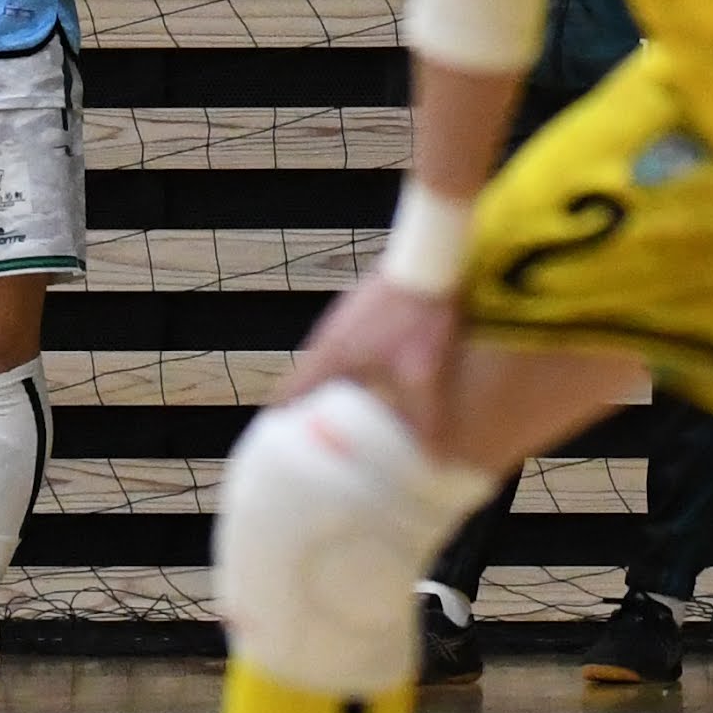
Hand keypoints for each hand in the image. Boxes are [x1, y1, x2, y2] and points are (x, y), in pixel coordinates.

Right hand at [278, 274, 459, 446]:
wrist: (431, 253)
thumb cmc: (420, 312)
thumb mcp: (424, 372)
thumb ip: (426, 418)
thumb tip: (432, 460)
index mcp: (330, 357)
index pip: (287, 396)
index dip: (279, 426)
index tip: (279, 452)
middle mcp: (327, 337)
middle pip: (302, 381)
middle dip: (306, 411)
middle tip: (318, 442)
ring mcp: (341, 318)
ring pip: (324, 362)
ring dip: (328, 387)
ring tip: (345, 415)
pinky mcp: (359, 306)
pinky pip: (342, 346)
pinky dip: (347, 367)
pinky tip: (374, 376)